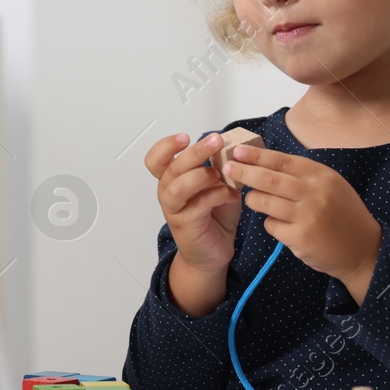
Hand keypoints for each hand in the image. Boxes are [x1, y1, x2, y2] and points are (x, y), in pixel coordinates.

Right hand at [147, 132, 241, 275]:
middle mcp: (168, 192)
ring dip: (202, 175)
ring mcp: (174, 209)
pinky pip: (198, 204)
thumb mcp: (218, 185)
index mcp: (172, 179)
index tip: (185, 137)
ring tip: (221, 175)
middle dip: (195, 151)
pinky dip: (219, 195)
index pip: (156, 159)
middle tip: (216, 141)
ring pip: (178, 185)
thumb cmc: (214, 217)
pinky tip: (233, 195)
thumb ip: (220, 168)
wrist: (213, 252)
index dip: (166, 146)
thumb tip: (232, 148)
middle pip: (171, 166)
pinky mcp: (185, 224)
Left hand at [226, 144, 381, 294]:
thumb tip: (263, 161)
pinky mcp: (300, 238)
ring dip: (253, 199)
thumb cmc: (342, 213)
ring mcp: (307, 216)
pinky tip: (281, 224)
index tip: (237, 151)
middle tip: (227, 168)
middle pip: (268, 179)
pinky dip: (270, 223)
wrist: (363, 249)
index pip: (282, 161)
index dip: (257, 155)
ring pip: (264, 202)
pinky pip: (271, 225)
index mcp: (321, 176)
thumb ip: (301, 174)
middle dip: (243, 172)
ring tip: (253, 199)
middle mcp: (314, 193)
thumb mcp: (330, 185)